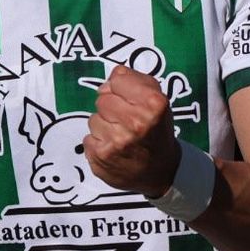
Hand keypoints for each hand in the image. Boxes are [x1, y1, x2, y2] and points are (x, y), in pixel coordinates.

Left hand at [87, 66, 180, 197]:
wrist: (162, 171)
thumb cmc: (157, 131)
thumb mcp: (158, 100)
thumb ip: (136, 81)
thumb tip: (111, 79)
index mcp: (153, 104)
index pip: (118, 79)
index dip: (122, 88)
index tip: (129, 98)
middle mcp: (135, 123)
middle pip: (102, 99)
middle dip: (111, 107)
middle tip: (124, 120)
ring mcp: (116, 142)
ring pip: (93, 119)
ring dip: (104, 126)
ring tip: (120, 136)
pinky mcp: (101, 158)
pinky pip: (88, 139)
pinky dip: (98, 143)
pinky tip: (113, 149)